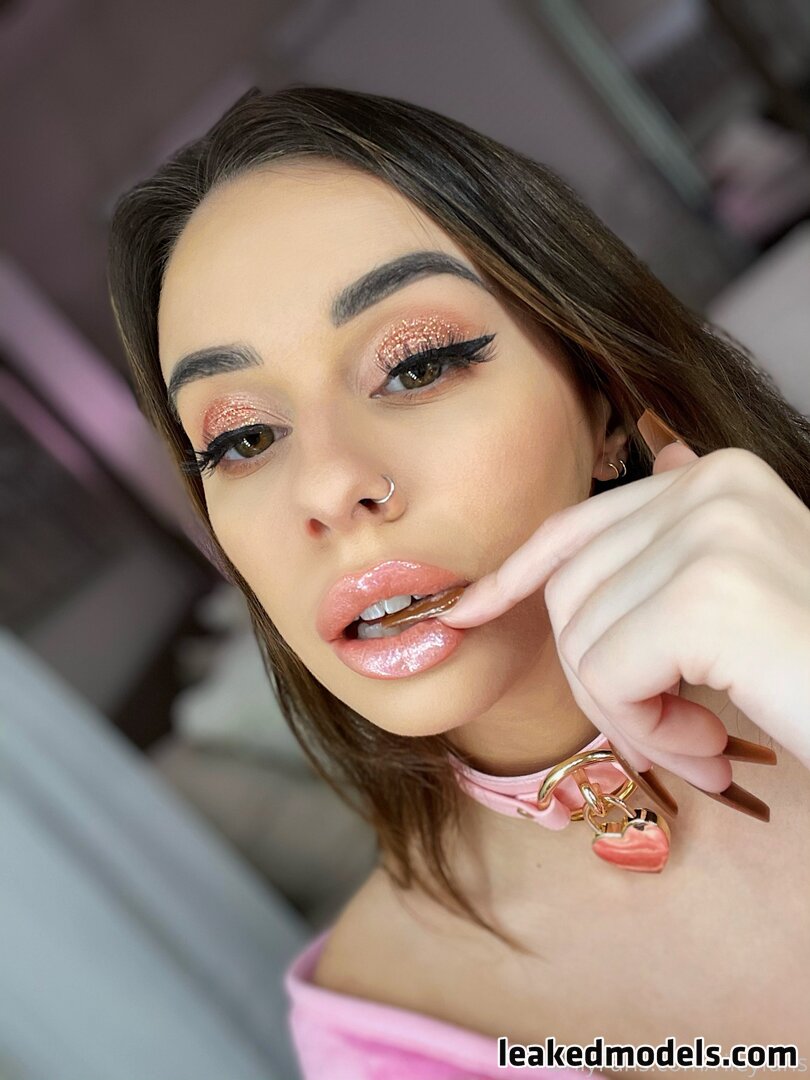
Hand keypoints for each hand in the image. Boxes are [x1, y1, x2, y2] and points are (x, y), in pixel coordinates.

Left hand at [438, 413, 809, 797]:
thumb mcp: (751, 588)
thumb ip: (691, 536)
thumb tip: (658, 452)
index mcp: (715, 478)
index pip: (576, 527)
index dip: (515, 575)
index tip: (469, 612)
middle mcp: (710, 486)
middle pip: (570, 594)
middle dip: (603, 683)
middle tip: (676, 733)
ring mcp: (710, 537)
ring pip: (582, 641)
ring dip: (632, 718)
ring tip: (702, 742)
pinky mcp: (708, 599)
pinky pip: (610, 675)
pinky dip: (647, 730)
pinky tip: (711, 745)